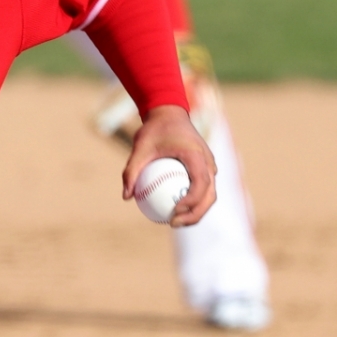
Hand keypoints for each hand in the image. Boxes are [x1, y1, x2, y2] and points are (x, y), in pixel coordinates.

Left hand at [122, 105, 216, 225]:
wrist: (169, 113)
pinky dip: (192, 202)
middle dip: (195, 214)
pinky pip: (202, 189)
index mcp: (197, 155)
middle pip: (210, 195)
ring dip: (195, 211)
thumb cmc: (154, 129)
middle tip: (173, 223)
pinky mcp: (204, 169)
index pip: (201, 184)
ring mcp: (209, 166)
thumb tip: (126, 197)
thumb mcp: (140, 147)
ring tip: (173, 221)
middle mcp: (208, 162)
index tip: (174, 212)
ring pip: (209, 195)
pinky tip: (172, 210)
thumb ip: (131, 170)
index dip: (191, 201)